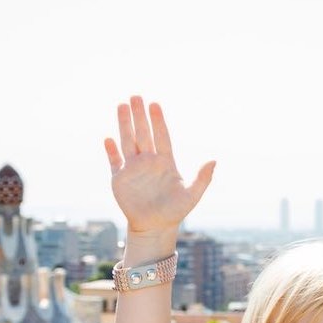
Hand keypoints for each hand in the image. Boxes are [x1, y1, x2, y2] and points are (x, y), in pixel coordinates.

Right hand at [104, 95, 215, 234]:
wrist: (155, 227)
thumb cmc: (175, 211)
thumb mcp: (192, 195)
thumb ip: (203, 178)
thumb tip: (214, 160)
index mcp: (166, 162)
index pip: (161, 136)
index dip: (158, 121)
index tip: (155, 104)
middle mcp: (148, 161)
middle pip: (143, 133)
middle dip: (139, 115)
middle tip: (135, 96)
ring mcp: (133, 168)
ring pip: (127, 141)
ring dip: (124, 124)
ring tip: (121, 106)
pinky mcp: (119, 179)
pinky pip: (114, 160)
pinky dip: (111, 150)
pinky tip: (108, 138)